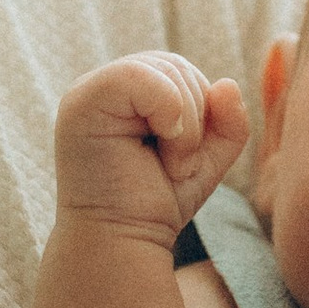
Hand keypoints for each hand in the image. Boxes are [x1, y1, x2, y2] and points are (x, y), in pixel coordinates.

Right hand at [53, 52, 247, 242]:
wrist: (124, 241)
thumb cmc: (157, 202)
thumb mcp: (207, 157)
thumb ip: (227, 120)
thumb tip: (226, 84)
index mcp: (130, 93)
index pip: (181, 70)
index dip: (202, 108)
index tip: (186, 158)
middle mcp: (106, 86)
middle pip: (176, 66)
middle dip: (197, 118)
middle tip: (180, 166)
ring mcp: (88, 91)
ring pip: (164, 71)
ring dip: (186, 126)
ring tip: (169, 166)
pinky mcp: (81, 102)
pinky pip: (139, 75)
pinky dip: (169, 112)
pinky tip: (161, 151)